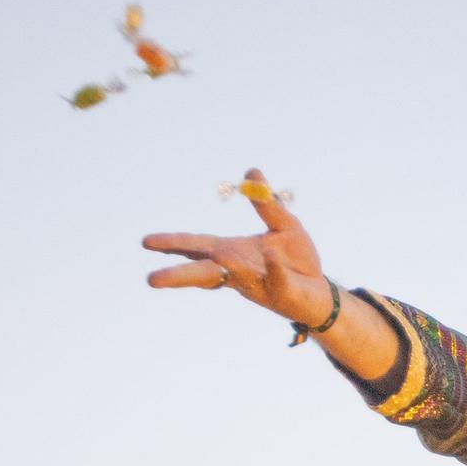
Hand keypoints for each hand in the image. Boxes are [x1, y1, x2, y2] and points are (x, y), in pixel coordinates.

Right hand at [142, 168, 338, 326]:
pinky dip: (273, 270)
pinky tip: (270, 259)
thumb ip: (266, 203)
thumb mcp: (283, 224)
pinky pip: (276, 279)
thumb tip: (251, 172)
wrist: (320, 291)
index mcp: (231, 252)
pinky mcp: (281, 292)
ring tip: (199, 275)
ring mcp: (257, 283)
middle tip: (151, 280)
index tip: (147, 242)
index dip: (173, 244)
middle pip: (203, 272)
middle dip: (179, 275)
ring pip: (233, 279)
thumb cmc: (298, 260)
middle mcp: (237, 271)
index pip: (197, 247)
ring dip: (216, 274)